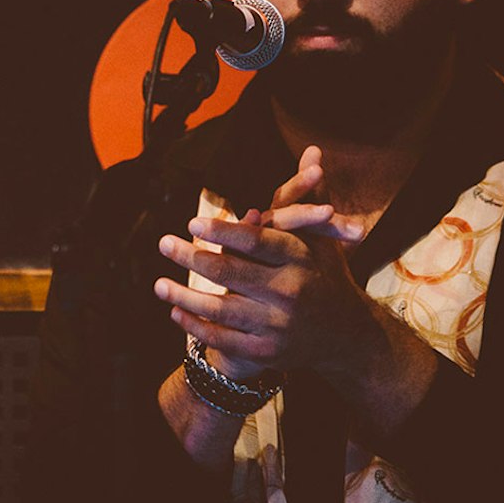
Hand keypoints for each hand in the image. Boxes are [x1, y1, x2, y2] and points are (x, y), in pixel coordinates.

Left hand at [153, 145, 371, 380]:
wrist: (345, 337)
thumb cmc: (325, 274)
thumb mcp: (321, 237)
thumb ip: (306, 196)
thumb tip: (312, 150)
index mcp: (301, 259)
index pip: (257, 241)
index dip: (223, 231)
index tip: (192, 222)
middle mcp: (290, 292)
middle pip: (230, 272)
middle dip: (192, 257)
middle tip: (164, 243)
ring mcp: (278, 325)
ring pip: (220, 308)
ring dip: (184, 296)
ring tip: (158, 284)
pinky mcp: (268, 352)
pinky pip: (223, 338)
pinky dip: (196, 326)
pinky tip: (175, 312)